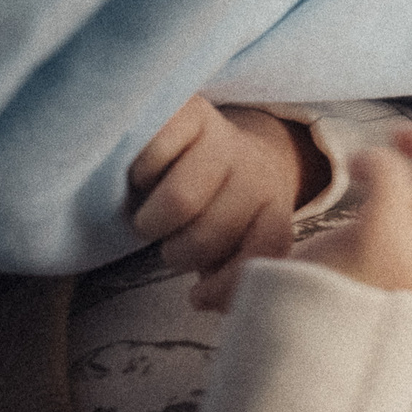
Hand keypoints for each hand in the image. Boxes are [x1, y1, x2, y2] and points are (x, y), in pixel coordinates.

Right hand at [128, 96, 305, 307]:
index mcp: (273, 207)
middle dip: (177, 251)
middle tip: (170, 239)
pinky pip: (153, 157)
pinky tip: (144, 174)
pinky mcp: (189, 110)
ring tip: (152, 213)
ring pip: (179, 202)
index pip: (266, 252)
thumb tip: (203, 300)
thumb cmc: (211, 202)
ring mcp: (224, 138)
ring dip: (151, 221)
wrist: (206, 134)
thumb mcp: (228, 239)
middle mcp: (255, 171)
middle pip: (206, 236)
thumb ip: (225, 272)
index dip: (228, 285)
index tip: (196, 298)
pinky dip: (138, 175)